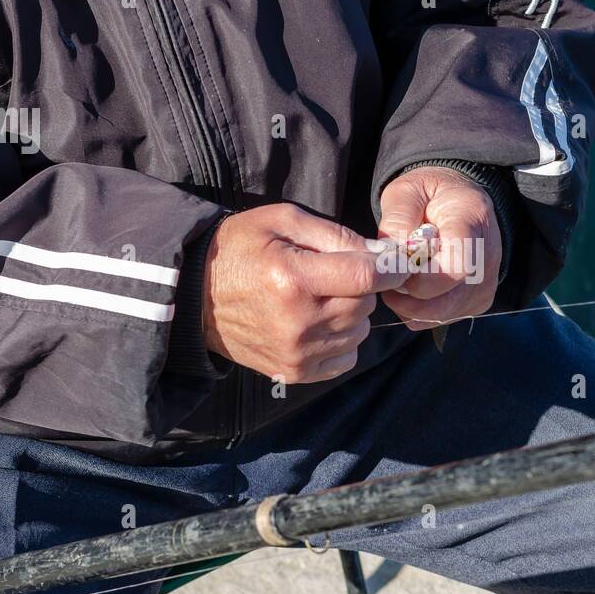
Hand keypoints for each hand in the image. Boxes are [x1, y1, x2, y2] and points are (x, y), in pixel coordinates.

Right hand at [203, 204, 406, 382]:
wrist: (195, 295)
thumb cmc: (240, 248)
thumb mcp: (282, 221)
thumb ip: (335, 235)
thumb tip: (382, 255)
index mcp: (293, 278)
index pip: (366, 276)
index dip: (391, 267)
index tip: (399, 263)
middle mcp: (298, 321)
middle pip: (365, 304)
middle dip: (362, 286)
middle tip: (337, 274)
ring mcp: (296, 352)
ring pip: (359, 332)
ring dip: (352, 314)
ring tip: (322, 298)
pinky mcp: (294, 372)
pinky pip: (346, 359)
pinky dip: (342, 340)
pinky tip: (319, 323)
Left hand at [377, 166, 501, 331]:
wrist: (460, 204)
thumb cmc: (431, 195)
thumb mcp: (407, 190)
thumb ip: (398, 217)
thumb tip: (393, 254)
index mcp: (473, 220)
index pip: (456, 266)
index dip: (419, 274)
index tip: (398, 261)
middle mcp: (488, 257)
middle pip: (444, 298)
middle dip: (407, 292)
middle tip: (389, 272)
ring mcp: (485, 284)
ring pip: (439, 315)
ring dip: (408, 305)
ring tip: (398, 279)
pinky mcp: (478, 302)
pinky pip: (440, 319)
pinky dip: (418, 310)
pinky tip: (412, 287)